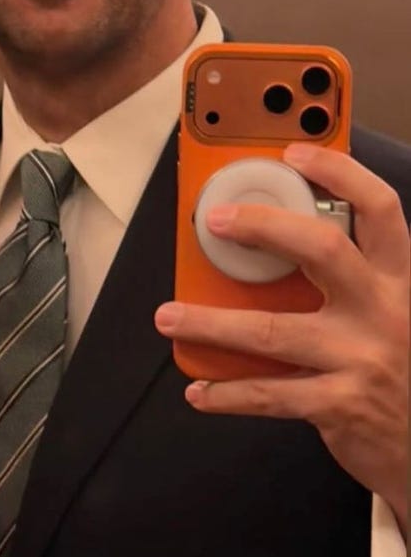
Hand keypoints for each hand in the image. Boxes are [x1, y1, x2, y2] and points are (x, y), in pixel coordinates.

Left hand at [155, 145, 408, 530]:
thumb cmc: (395, 372)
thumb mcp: (389, 315)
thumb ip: (348, 282)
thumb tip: (269, 246)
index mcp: (399, 281)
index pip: (380, 209)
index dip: (340, 175)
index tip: (295, 152)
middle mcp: (386, 312)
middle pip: (326, 250)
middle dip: (265, 228)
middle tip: (217, 221)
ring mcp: (364, 358)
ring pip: (274, 331)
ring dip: (212, 322)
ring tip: (169, 316)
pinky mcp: (340, 404)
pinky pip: (269, 393)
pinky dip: (227, 393)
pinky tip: (199, 390)